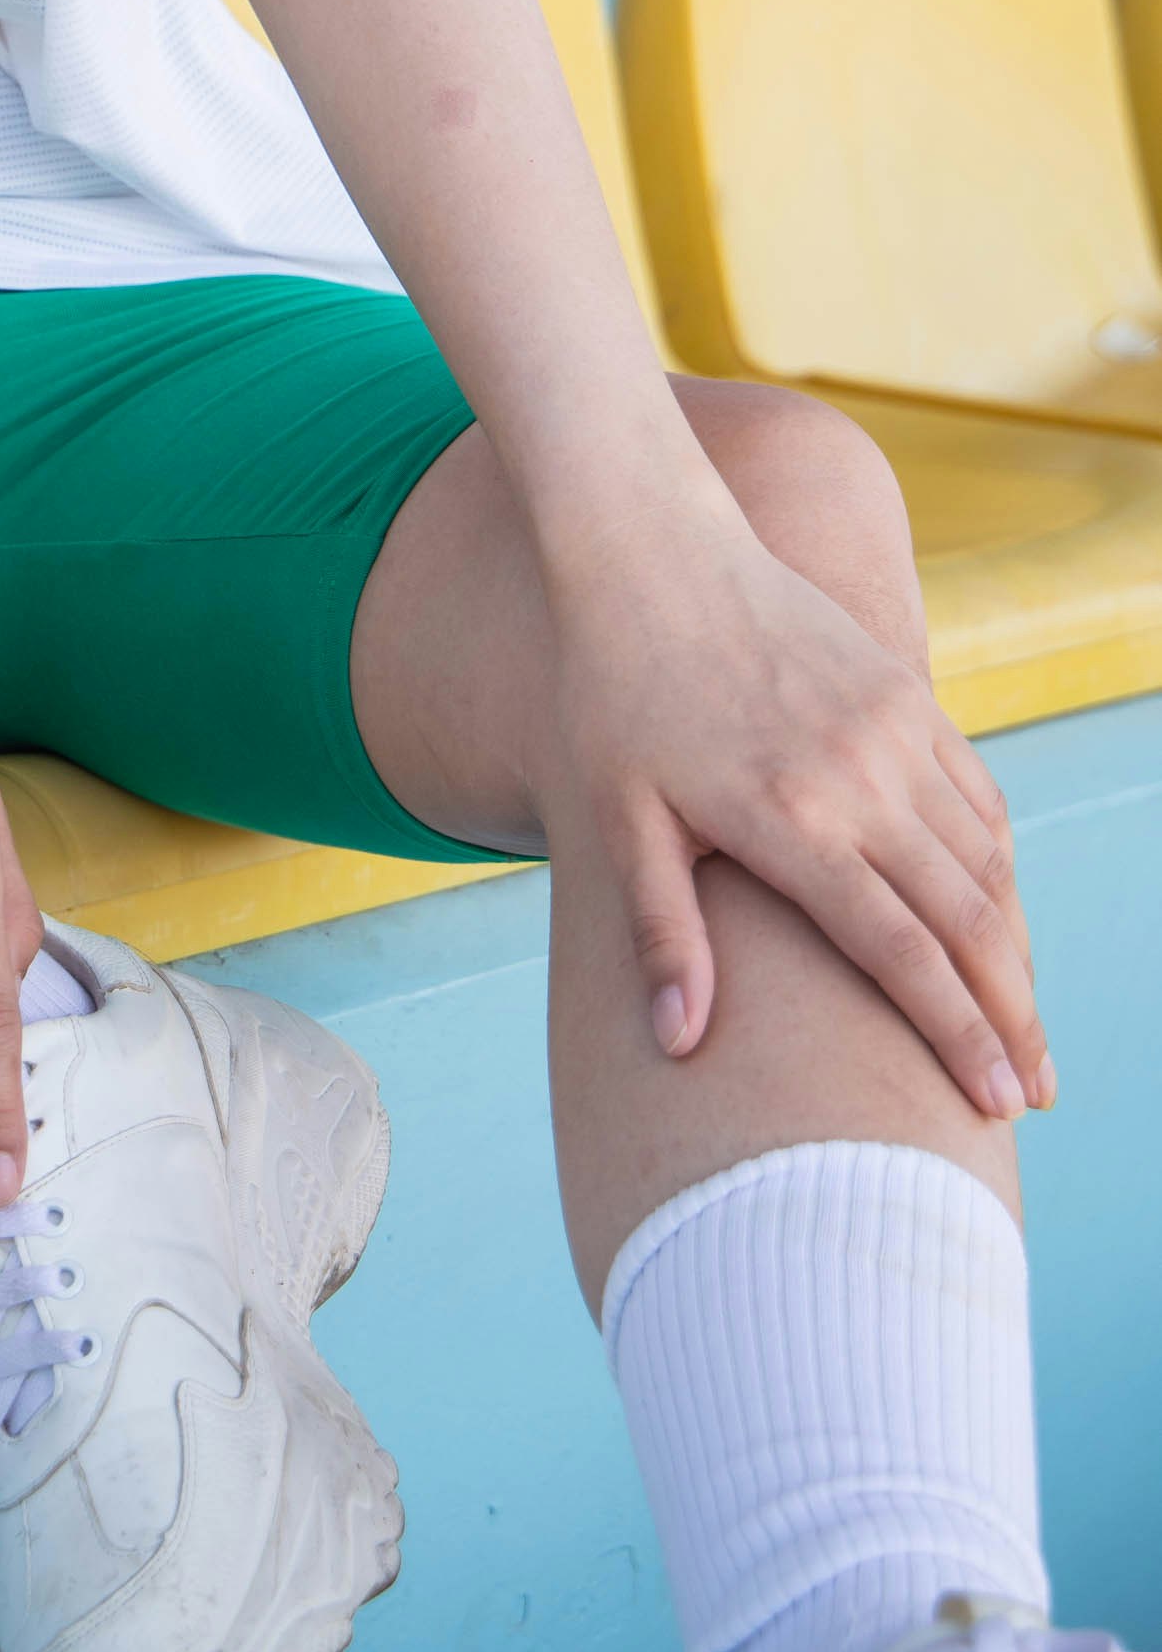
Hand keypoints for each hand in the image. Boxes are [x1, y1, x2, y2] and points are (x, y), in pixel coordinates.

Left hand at [547, 501, 1049, 1119]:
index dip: (959, 1037)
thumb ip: (661, 931)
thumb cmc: (614, 690)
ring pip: (986, 863)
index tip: (999, 1103)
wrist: (651, 548)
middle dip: (1012, 1017)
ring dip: (1014, 948)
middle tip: (1036, 1095)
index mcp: (791, 821)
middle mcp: (861, 779)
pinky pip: (977, 797)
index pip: (904, 955)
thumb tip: (678, 1046)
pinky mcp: (905, 694)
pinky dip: (999, 866)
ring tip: (1021, 1021)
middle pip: (970, 922)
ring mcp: (893, 731)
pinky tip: (997, 916)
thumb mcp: (616, 815)